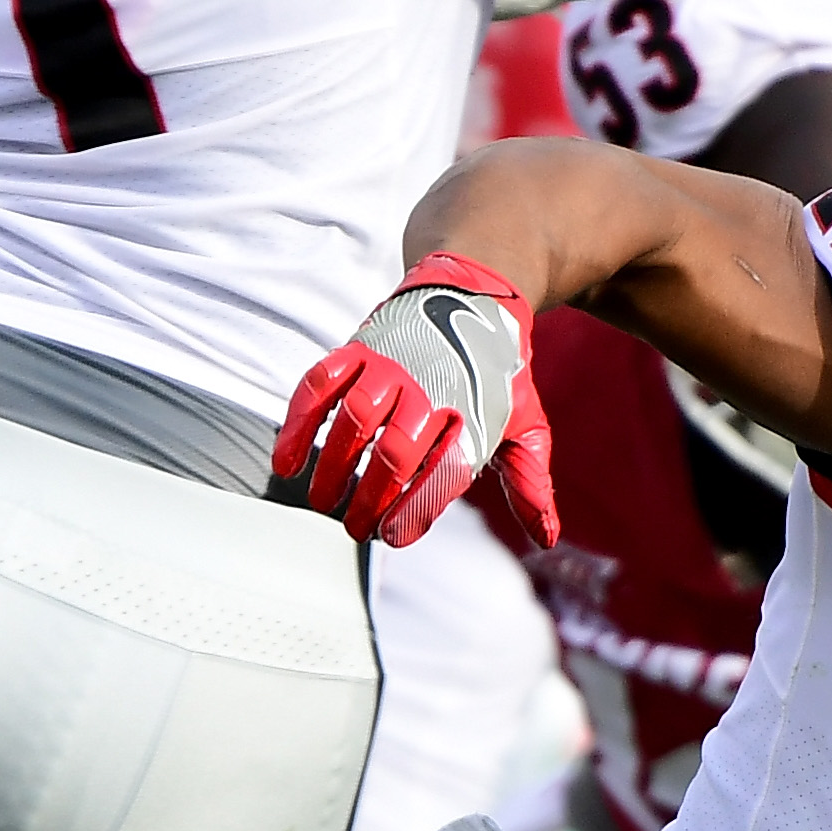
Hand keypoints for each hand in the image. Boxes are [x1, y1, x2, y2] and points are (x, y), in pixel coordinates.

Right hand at [274, 254, 554, 545]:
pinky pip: (321, 384)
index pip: (444, 472)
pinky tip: (286, 461)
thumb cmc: (495, 374)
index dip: (415, 508)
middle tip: (354, 527)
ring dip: (332, 466)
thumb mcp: (524, 423)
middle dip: (370, 497)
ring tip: (321, 501)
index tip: (392, 536)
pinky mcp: (360, 347)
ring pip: (355, 419)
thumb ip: (529, 483)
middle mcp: (433, 388)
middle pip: (397, 451)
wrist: (477, 294)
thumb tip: (545, 536)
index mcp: (475, 413)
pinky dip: (299, 422)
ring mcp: (392, 364)